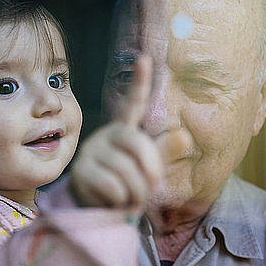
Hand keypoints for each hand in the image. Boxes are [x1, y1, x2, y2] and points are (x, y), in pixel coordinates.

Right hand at [70, 56, 163, 207]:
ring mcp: (91, 152)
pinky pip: (112, 187)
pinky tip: (116, 202)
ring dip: (137, 192)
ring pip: (126, 171)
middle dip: (152, 170)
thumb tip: (184, 135)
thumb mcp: (150, 167)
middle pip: (138, 144)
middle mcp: (105, 135)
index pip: (133, 103)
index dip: (139, 83)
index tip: (145, 59)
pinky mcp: (81, 172)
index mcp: (125, 129)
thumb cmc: (129, 182)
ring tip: (133, 199)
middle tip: (153, 188)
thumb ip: (165, 151)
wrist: (99, 206)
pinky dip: (122, 201)